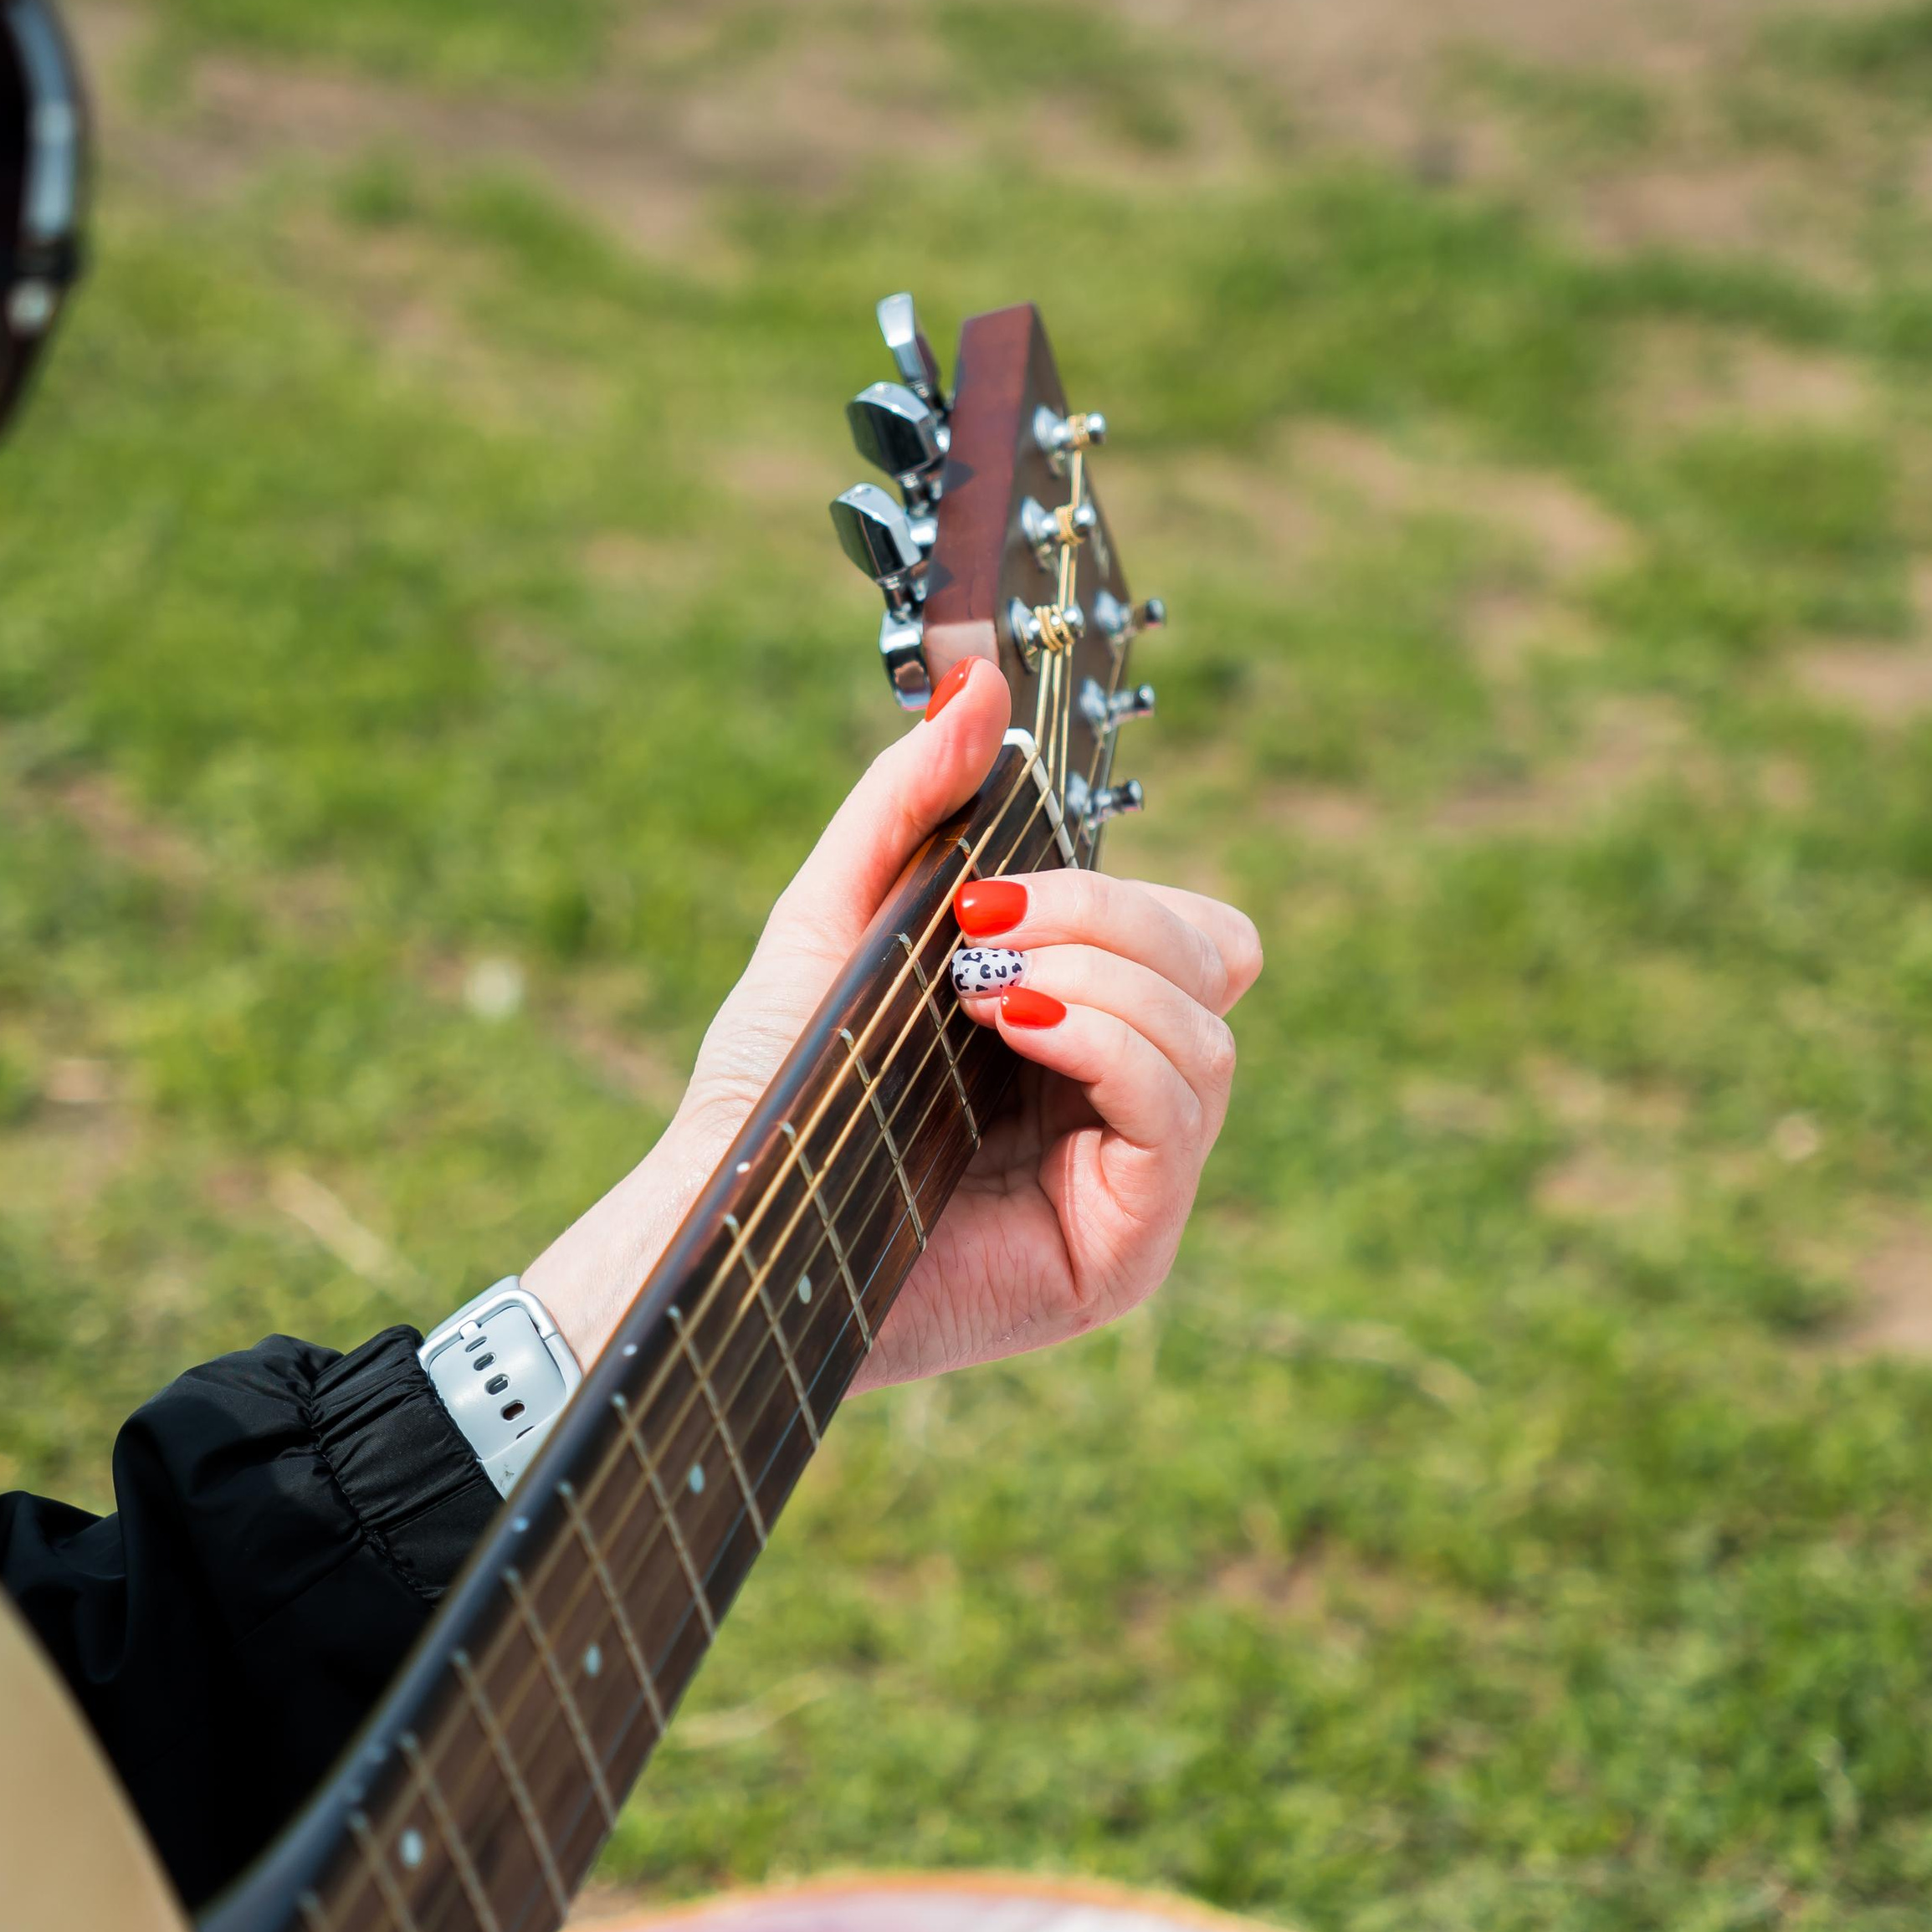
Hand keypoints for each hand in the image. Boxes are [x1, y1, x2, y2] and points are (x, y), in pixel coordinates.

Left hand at [522, 661, 1260, 1383]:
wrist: (718, 1215)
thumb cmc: (772, 1089)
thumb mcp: (839, 915)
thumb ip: (911, 801)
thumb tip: (981, 680)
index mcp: (1077, 1030)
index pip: (1191, 937)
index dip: (1124, 895)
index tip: (990, 885)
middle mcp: (1118, 1108)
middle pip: (1212, 967)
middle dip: (1108, 919)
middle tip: (982, 927)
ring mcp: (1132, 1186)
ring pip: (1207, 1038)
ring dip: (1101, 978)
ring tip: (980, 988)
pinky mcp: (1124, 1251)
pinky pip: (1180, 1115)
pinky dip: (1112, 1045)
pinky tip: (1021, 1024)